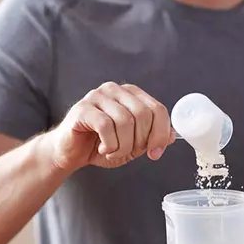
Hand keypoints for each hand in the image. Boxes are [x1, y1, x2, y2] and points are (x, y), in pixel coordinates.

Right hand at [48, 82, 173, 170]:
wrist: (70, 153)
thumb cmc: (101, 145)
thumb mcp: (133, 144)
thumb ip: (152, 138)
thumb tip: (172, 137)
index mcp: (131, 94)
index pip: (158, 109)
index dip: (161, 134)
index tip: (155, 152)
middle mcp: (115, 90)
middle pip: (144, 114)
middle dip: (141, 141)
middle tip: (129, 152)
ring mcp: (97, 96)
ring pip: (125, 121)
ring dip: (123, 146)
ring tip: (113, 152)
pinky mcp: (83, 108)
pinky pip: (106, 126)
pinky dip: (110, 145)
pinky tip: (103, 149)